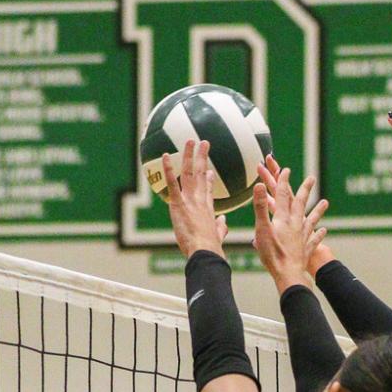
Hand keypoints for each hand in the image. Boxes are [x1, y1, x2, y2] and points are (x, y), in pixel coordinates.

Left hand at [160, 140, 227, 260]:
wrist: (205, 250)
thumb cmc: (211, 247)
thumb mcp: (218, 236)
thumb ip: (221, 228)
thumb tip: (224, 222)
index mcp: (208, 208)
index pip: (208, 189)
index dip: (209, 179)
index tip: (210, 171)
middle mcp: (200, 199)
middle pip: (202, 173)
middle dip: (203, 157)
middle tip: (203, 143)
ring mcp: (190, 200)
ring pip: (190, 172)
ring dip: (190, 155)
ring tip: (190, 141)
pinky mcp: (179, 203)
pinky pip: (172, 183)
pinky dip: (169, 169)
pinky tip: (166, 156)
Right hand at [251, 159, 327, 292]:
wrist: (288, 274)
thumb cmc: (273, 253)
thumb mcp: (262, 228)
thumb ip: (260, 207)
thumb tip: (258, 185)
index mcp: (283, 219)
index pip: (283, 196)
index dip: (283, 181)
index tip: (286, 169)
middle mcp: (295, 225)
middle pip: (300, 204)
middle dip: (305, 190)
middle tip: (311, 178)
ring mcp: (302, 237)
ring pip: (311, 219)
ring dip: (318, 210)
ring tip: (325, 202)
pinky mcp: (306, 249)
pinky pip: (314, 239)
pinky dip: (319, 233)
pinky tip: (324, 230)